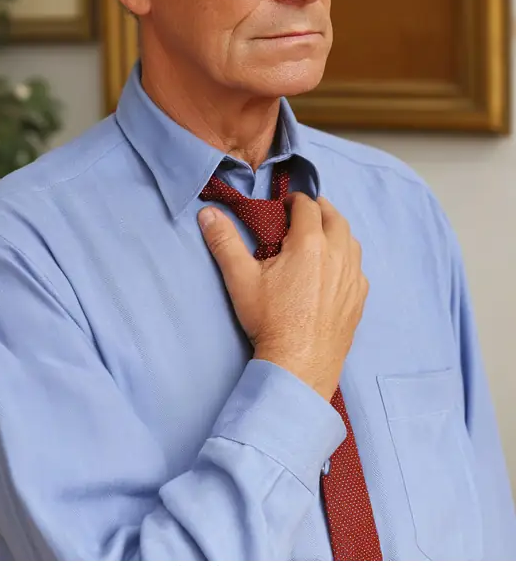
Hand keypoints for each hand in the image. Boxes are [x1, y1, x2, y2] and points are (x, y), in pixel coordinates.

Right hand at [198, 193, 367, 400]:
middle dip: (320, 209)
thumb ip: (224, 241)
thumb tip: (208, 213)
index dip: (295, 200)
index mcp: (310, 243)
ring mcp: (352, 277)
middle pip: (335, 217)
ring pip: (351, 240)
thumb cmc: (270, 321)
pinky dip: (347, 258)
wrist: (298, 365)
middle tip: (304, 212)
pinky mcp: (358, 298)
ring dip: (337, 231)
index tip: (284, 205)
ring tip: (321, 235)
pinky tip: (335, 268)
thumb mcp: (241, 278)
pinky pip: (358, 267)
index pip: (307, 206)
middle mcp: (337, 255)